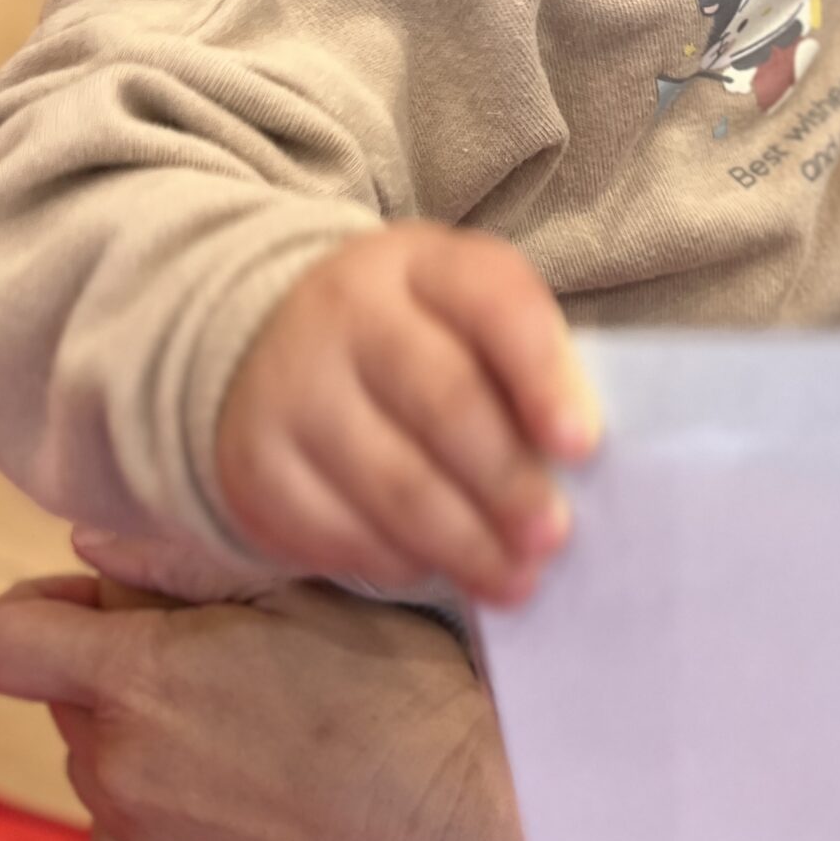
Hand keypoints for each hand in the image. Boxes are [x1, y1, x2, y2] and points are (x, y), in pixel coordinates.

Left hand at [0, 561, 553, 840]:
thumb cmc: (398, 697)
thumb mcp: (305, 592)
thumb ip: (179, 564)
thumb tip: (91, 544)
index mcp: (138, 680)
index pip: (1, 641)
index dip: (43, 609)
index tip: (109, 600)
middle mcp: (118, 771)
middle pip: (65, 695)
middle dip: (118, 661)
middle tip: (221, 648)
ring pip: (102, 763)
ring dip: (145, 732)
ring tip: (250, 721)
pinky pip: (134, 832)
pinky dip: (167, 803)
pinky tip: (251, 787)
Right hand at [215, 223, 599, 605]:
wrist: (264, 342)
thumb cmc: (408, 337)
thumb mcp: (462, 314)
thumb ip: (522, 366)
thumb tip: (576, 466)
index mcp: (420, 263)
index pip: (493, 303)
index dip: (543, 376)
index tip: (582, 445)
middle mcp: (348, 313)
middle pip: (441, 399)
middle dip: (507, 478)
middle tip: (552, 535)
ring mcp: (293, 388)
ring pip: (392, 480)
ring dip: (465, 541)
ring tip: (515, 577)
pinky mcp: (257, 465)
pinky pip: (338, 529)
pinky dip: (400, 558)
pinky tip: (440, 568)